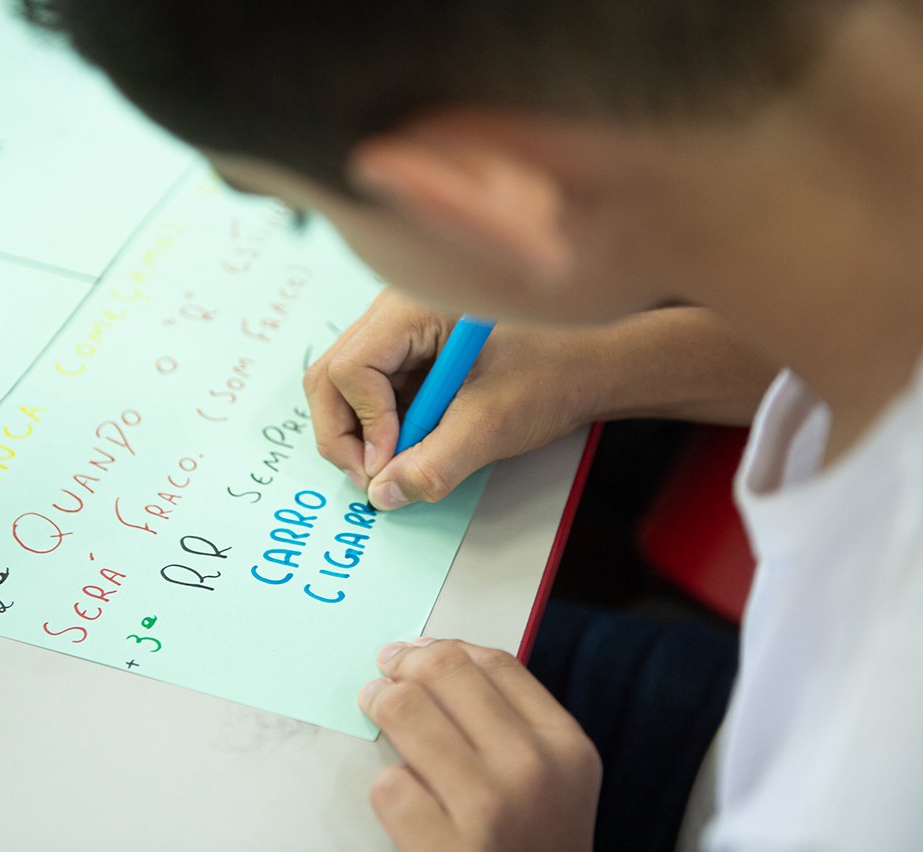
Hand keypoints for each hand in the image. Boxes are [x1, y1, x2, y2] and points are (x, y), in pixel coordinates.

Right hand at [304, 289, 595, 510]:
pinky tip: (408, 446)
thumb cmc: (551, 375)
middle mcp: (394, 311)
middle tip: (372, 478)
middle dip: (344, 433)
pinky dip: (380, 426)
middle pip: (330, 375)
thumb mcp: (490, 425)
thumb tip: (382, 494)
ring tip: (392, 466)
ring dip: (360, 433)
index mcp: (413, 308)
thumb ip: (434, 463)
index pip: (351, 368)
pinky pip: (370, 391)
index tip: (388, 465)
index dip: (363, 424)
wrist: (592, 364)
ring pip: (343, 385)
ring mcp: (398, 330)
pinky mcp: (408, 352)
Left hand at [360, 638, 599, 851]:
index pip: (495, 663)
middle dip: (403, 665)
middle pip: (445, 673)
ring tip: (375, 710)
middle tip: (384, 674)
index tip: (416, 650)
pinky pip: (389, 785)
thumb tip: (436, 660)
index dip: (444, 647)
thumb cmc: (538, 846)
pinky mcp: (442, 848)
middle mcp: (531, 768)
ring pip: (406, 713)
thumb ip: (513, 721)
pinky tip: (402, 798)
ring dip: (380, 706)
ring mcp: (487, 808)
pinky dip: (387, 787)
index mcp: (564, 745)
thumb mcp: (556, 780)